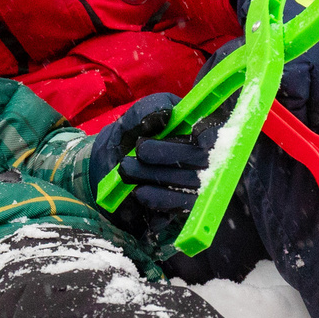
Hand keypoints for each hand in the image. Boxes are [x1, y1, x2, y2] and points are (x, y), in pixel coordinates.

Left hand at [88, 94, 218, 218]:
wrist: (104, 174)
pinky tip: (140, 192)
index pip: (215, 131)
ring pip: (191, 183)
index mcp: (193, 131)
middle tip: (141, 149)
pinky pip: (181, 206)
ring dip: (158, 175)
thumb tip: (166, 113)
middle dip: (170, 153)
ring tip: (127, 169)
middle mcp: (199, 158)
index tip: (197, 138)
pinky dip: (161, 199)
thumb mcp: (131, 120)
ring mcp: (193, 185)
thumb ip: (148, 110)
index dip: (209, 134)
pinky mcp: (181, 207)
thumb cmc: (125, 140)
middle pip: (201, 158)